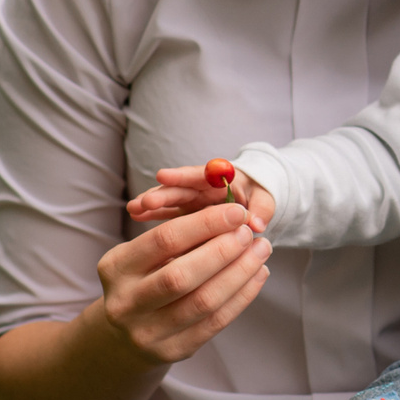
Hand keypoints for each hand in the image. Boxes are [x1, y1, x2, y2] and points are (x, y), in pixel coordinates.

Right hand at [93, 199, 274, 365]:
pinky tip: (257, 275)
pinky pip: (215, 323)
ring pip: (203, 302)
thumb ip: (178, 237)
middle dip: (224, 250)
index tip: (236, 211)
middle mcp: (126, 303)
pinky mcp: (172, 351)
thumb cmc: (142, 282)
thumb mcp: (143, 256)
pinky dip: (242, 296)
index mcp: (115, 268)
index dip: (205, 223)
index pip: (164, 240)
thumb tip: (230, 215)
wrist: (123, 337)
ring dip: (240, 273)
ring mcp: (147, 332)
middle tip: (250, 232)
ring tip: (261, 251)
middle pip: (182, 275)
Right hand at [128, 162, 274, 229]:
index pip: (200, 174)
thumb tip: (257, 225)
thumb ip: (261, 210)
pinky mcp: (188, 212)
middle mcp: (203, 186)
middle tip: (144, 201)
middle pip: (181, 188)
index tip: (163, 176)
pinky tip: (136, 216)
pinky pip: (169, 212)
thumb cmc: (260, 196)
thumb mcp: (266, 200)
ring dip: (152, 203)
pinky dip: (154, 214)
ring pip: (170, 199)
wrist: (255, 200)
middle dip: (163, 193)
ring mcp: (193, 199)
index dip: (182, 176)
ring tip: (133, 209)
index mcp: (222, 178)